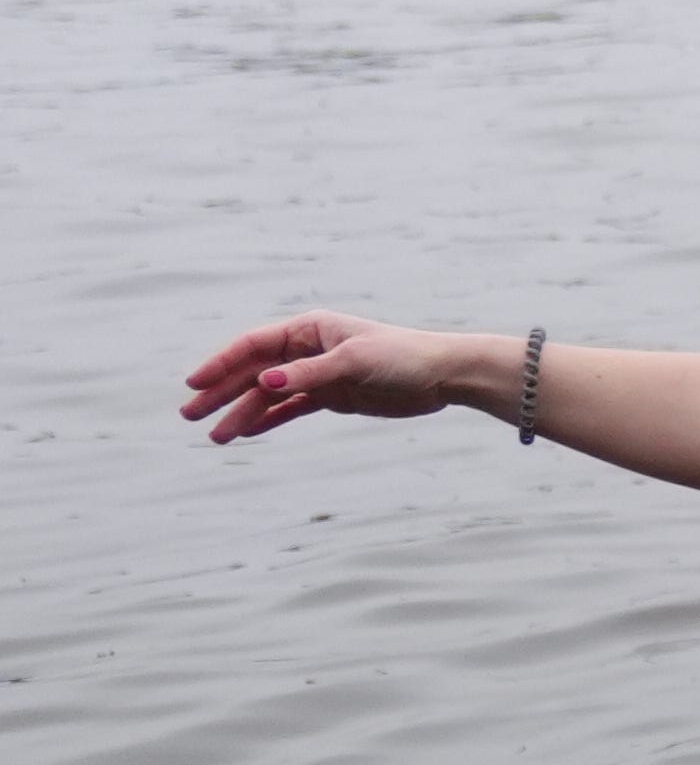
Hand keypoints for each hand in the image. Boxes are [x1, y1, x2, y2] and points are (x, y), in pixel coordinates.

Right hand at [180, 311, 482, 441]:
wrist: (443, 375)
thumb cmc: (402, 356)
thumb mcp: (353, 362)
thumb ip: (309, 373)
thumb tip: (265, 381)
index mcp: (309, 329)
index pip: (253, 345)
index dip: (221, 363)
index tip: (194, 384)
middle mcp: (308, 349)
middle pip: (253, 371)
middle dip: (221, 392)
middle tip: (190, 415)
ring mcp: (318, 374)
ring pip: (269, 394)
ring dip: (243, 413)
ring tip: (217, 436)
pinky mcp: (333, 396)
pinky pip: (291, 408)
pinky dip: (270, 419)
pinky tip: (247, 433)